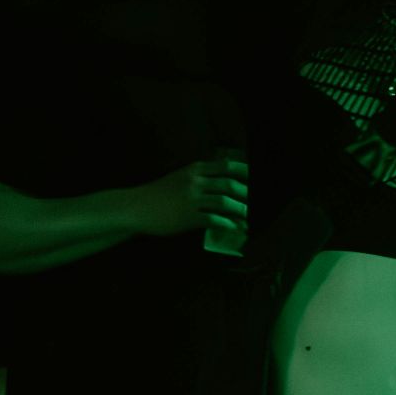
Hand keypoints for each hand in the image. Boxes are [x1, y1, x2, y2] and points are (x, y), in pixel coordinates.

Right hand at [121, 158, 248, 237]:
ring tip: (252, 218)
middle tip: (260, 202)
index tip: (258, 178)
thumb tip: (223, 182)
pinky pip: (212, 219)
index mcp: (195, 169)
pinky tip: (235, 228)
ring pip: (224, 202)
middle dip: (247, 194)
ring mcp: (191, 199)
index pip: (227, 166)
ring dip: (242, 211)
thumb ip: (200, 177)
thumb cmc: (158, 194)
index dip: (245, 172)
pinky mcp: (187, 217)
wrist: (136, 208)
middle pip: (230, 184)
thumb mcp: (180, 177)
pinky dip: (227, 224)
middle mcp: (195, 182)